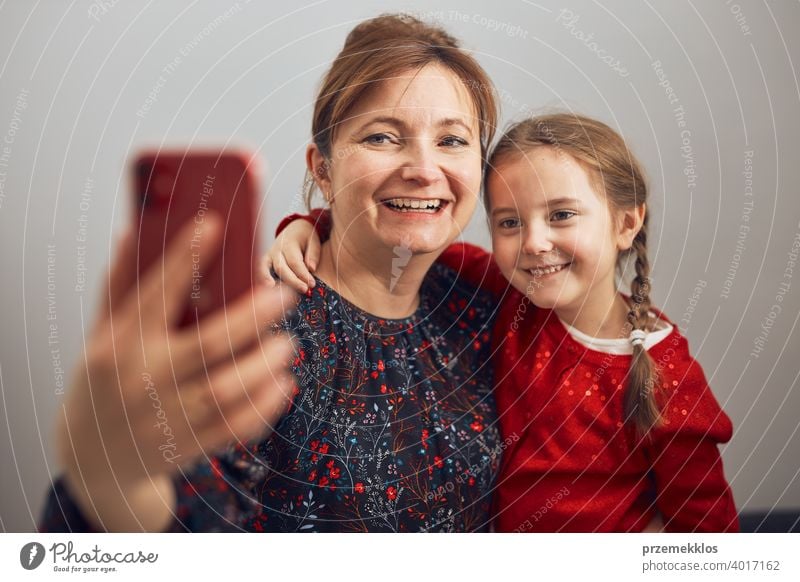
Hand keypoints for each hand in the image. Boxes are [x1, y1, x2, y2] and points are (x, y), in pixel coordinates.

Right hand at [56, 216, 297, 530]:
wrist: (91, 461)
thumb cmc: (103, 381)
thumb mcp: (101, 333)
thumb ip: (118, 285)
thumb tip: (132, 232)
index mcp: (120, 343)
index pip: (156, 293)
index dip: (186, 257)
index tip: (214, 224)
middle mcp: (144, 379)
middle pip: (207, 344)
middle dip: (252, 317)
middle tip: (284, 295)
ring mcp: (167, 417)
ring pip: (226, 390)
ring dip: (264, 364)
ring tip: (286, 344)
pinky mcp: (188, 445)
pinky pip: (233, 426)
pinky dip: (263, 406)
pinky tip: (282, 383)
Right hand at [260, 218, 319, 292]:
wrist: (294, 229)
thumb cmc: (305, 237)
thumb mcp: (313, 240)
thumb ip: (313, 253)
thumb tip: (311, 268)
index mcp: (289, 243)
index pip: (295, 261)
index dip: (303, 274)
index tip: (312, 284)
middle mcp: (277, 249)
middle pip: (281, 268)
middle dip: (292, 281)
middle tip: (304, 289)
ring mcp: (269, 255)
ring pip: (268, 269)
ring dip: (273, 281)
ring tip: (276, 292)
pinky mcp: (265, 260)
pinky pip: (261, 269)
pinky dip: (262, 278)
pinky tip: (267, 288)